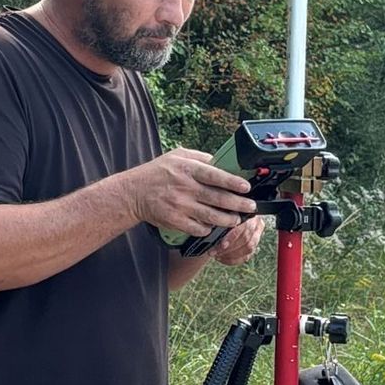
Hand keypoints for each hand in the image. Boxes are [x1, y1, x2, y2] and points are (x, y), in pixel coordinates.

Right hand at [126, 147, 254, 238]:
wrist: (133, 192)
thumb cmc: (157, 172)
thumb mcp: (177, 156)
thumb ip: (200, 158)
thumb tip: (222, 162)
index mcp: (187, 169)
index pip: (216, 176)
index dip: (233, 182)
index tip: (247, 187)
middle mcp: (185, 187)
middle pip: (218, 198)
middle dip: (238, 204)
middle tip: (250, 207)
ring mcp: (180, 205)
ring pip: (211, 216)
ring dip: (228, 219)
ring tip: (237, 219)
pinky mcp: (174, 220)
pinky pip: (197, 228)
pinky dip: (208, 228)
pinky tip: (213, 226)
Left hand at [209, 215, 264, 267]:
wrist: (228, 215)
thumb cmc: (224, 212)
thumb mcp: (222, 211)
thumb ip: (221, 217)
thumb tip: (212, 226)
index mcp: (250, 213)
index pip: (245, 227)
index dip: (233, 237)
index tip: (222, 245)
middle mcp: (256, 224)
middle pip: (246, 240)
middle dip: (229, 249)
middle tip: (215, 252)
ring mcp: (256, 236)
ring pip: (248, 249)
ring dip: (230, 255)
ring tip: (217, 255)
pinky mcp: (253, 248)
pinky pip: (245, 257)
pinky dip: (233, 260)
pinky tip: (222, 258)